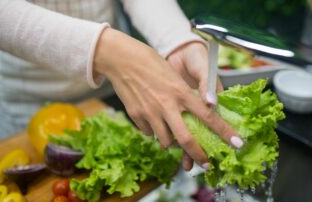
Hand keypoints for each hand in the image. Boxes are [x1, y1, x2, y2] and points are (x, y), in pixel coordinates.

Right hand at [94, 29, 241, 170]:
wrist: (121, 59)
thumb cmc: (150, 62)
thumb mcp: (173, 75)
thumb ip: (184, 96)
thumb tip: (194, 111)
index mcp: (181, 92)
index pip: (208, 116)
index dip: (224, 131)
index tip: (237, 143)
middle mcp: (167, 105)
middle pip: (186, 139)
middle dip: (198, 155)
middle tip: (205, 164)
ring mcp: (150, 112)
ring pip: (165, 141)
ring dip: (172, 143)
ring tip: (172, 136)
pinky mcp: (135, 116)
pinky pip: (148, 133)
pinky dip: (154, 132)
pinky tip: (153, 121)